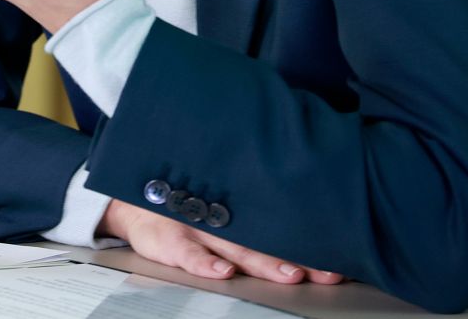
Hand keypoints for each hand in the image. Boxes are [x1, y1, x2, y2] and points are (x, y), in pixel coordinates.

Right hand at [101, 199, 344, 284]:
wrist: (130, 197)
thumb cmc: (182, 199)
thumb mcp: (217, 192)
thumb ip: (254, 204)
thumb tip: (311, 213)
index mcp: (237, 205)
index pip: (277, 223)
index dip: (308, 238)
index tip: (338, 251)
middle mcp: (219, 214)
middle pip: (263, 237)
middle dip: (295, 255)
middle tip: (324, 270)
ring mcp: (193, 225)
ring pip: (233, 246)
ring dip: (262, 262)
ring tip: (289, 274)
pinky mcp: (166, 239)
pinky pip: (186, 253)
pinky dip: (203, 264)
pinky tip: (221, 273)